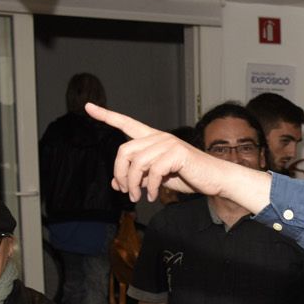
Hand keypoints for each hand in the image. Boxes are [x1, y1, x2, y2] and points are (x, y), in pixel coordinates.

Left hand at [87, 102, 266, 206]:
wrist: (214, 180)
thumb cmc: (187, 176)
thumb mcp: (157, 178)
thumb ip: (138, 177)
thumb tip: (116, 184)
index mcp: (152, 138)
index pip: (126, 123)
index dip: (106, 115)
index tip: (88, 107)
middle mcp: (158, 136)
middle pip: (124, 150)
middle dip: (120, 173)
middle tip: (126, 191)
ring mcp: (167, 143)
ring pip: (136, 163)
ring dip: (133, 184)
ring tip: (138, 197)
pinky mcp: (177, 153)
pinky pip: (152, 171)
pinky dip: (148, 187)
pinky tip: (152, 195)